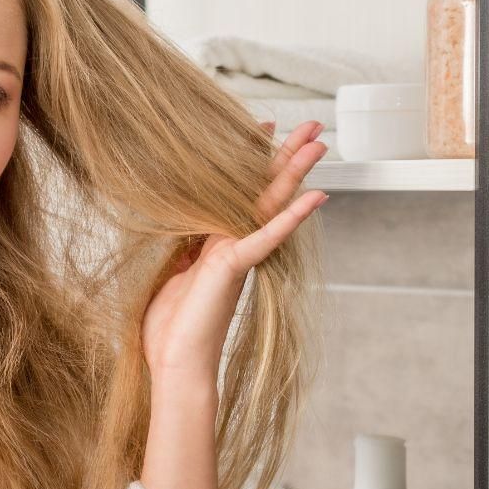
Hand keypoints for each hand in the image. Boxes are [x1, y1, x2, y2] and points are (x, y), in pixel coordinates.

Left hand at [139, 118, 326, 389]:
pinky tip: (317, 195)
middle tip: (313, 125)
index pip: (238, 189)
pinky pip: (268, 236)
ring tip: (319, 140)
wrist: (175, 363)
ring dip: (296, 171)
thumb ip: (183, 241)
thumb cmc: (169, 327)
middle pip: (266, 189)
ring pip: (273, 203)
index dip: (251, 156)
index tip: (264, 125)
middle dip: (288, 155)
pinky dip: (291, 217)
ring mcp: (238, 252)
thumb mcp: (170, 269)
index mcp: (217, 240)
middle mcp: (233, 242)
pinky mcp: (235, 266)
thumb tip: (179, 220)